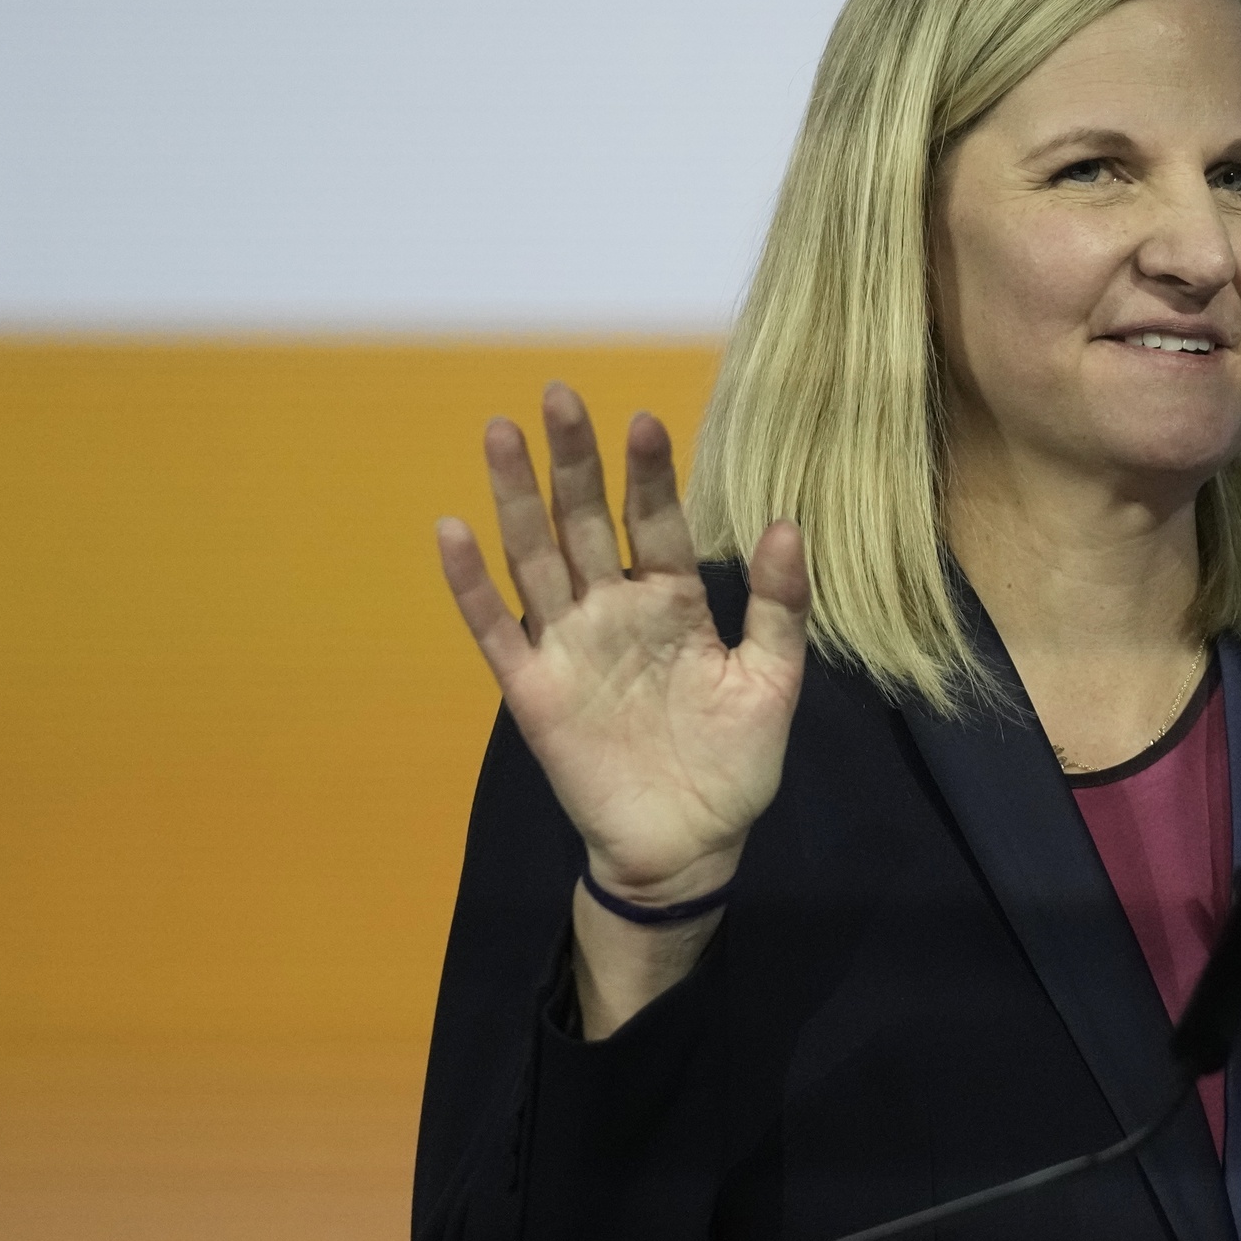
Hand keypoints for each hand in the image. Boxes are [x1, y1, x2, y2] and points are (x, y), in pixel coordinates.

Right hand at [436, 384, 809, 906]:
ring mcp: (570, 647)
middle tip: (560, 395)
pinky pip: (496, 630)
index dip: (648, 477)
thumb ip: (780, 607)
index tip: (643, 421)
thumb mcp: (772, 683)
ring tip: (501, 434)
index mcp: (675, 604)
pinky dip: (471, 585)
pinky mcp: (535, 691)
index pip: (657, 525)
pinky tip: (453, 530)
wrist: (689, 846)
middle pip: (586, 524)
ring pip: (536, 558)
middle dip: (573, 462)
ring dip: (516, 499)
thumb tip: (787, 525)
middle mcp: (615, 612)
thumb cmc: (733, 764)